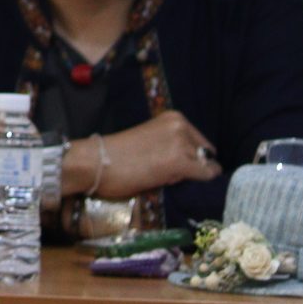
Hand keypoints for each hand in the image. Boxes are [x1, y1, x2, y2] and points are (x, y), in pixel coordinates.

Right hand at [80, 111, 219, 200]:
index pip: (198, 141)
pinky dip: (201, 182)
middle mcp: (181, 126)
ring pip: (204, 165)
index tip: (179, 168)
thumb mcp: (149, 140)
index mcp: (173, 118)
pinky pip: (205, 174)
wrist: (97, 162)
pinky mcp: (180, 162)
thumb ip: (169, 145)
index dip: (192, 157)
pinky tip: (181, 185)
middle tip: (170, 176)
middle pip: (203, 153)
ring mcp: (182, 143)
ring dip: (192, 175)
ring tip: (166, 179)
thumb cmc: (116, 154)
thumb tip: (189, 163)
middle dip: (194, 166)